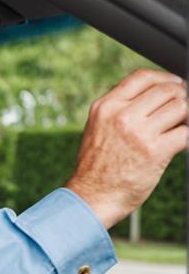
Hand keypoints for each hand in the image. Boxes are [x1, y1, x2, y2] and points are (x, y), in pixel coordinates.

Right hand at [66, 69, 186, 228]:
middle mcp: (121, 115)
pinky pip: (185, 132)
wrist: (93, 196)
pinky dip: (186, 136)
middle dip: (179, 99)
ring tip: (176, 128)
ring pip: (180, 108)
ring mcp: (139, 133)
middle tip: (179, 112)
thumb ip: (119, 109)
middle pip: (166, 90)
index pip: (142, 77)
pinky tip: (178, 144)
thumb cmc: (97, 165)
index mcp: (105, 106)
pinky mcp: (156, 151)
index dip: (164, 78)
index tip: (174, 86)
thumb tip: (152, 95)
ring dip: (184, 118)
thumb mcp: (97, 127)